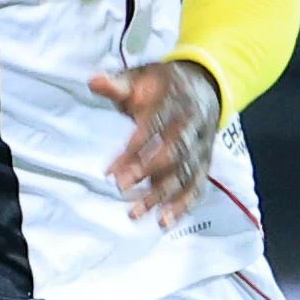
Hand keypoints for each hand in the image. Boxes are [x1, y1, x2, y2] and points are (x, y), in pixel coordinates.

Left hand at [91, 59, 222, 227]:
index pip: (156, 126)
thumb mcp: (141, 77)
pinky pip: (198, 185)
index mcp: (175, 102)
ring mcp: (201, 146)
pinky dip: (184, 205)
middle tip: (121, 188)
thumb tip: (94, 80)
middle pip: (175, 152)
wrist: (204, 85)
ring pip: (186, 173)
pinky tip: (164, 222)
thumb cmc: (163, 85)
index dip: (135, 148)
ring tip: (136, 214)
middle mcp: (193, 125)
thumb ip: (118, 84)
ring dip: (162, 195)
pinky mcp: (204, 162)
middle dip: (149, 171)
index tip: (112, 169)